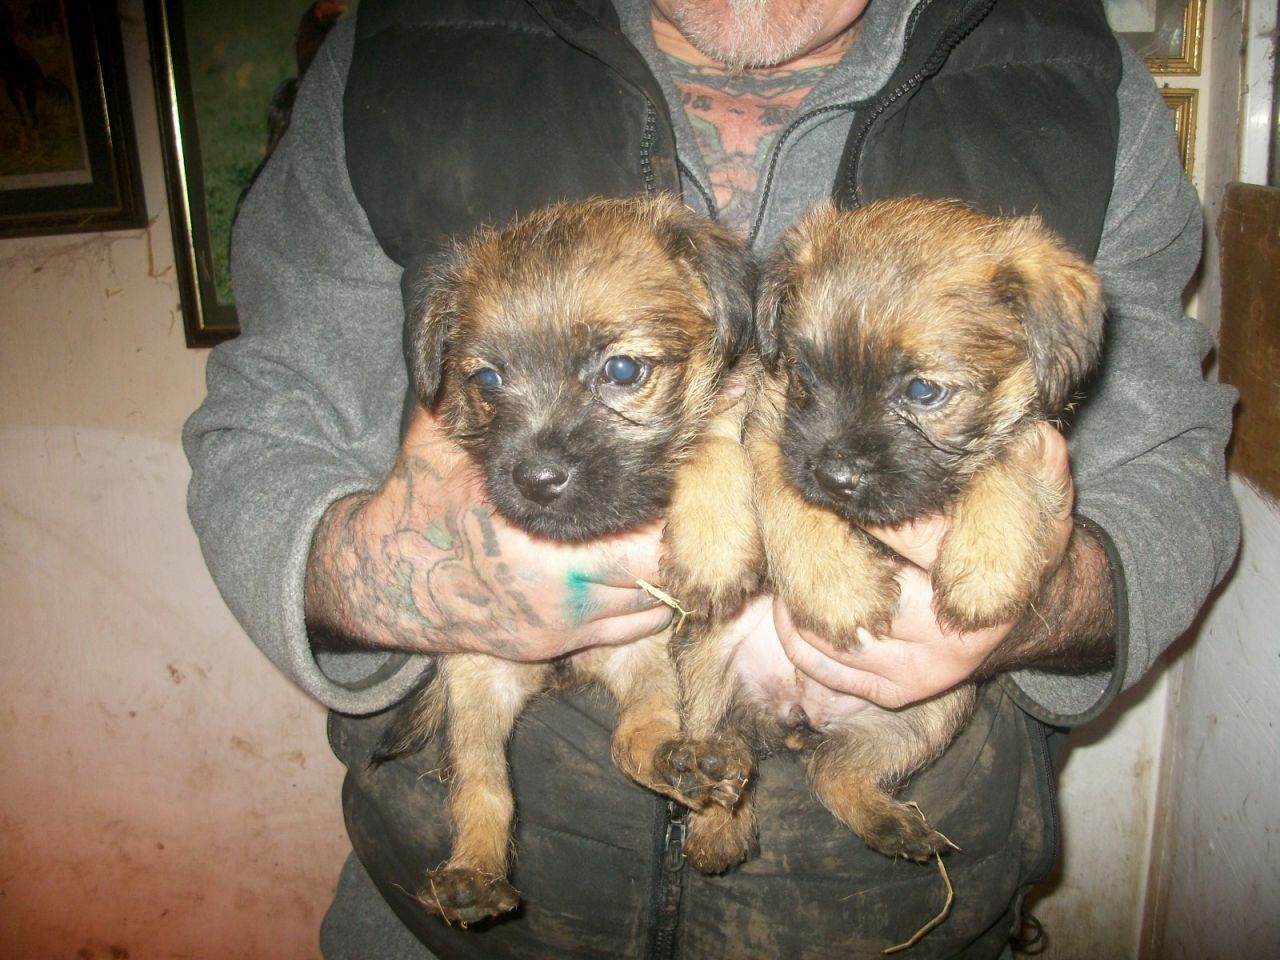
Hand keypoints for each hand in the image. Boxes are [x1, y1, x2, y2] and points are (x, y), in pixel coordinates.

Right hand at [304, 406, 673, 658]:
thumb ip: (477, 396)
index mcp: (536, 532)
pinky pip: (636, 630)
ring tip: (672, 525)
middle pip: (664, 566)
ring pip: (659, 600)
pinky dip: (652, 599)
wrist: (388, 581)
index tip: (687, 463)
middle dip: (684, 530)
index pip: (646, 525)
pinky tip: (645, 564)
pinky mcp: (559, 646)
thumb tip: (492, 337)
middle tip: (687, 494)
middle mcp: (560, 585)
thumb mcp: (440, 440)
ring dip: (673, 564)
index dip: (678, 494)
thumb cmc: (420, 502)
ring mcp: (564, 622)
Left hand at [777, 424, 1075, 708]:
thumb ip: (1024, 454)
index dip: (860, 503)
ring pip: (828, 630)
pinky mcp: (896, 692)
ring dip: (798, 589)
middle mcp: (952, 632)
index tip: (835, 481)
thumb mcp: (1040, 483)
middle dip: (820, 546)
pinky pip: (824, 667)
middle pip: (857, 588)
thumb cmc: (1024, 530)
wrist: (1033, 607)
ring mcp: (922, 669)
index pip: (904, 533)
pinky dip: (795, 633)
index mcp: (983, 575)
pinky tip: (796, 598)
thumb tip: (1018, 430)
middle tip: (798, 512)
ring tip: (793, 550)